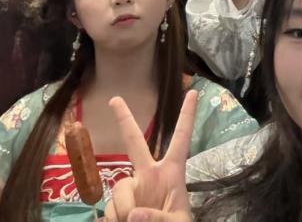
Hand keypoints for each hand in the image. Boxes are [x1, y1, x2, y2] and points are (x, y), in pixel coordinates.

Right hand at [104, 90, 196, 221]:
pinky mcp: (116, 206)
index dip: (187, 117)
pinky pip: (108, 209)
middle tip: (115, 99)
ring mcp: (132, 189)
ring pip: (118, 189)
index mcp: (172, 173)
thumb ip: (158, 217)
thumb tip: (132, 213)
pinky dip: (113, 220)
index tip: (194, 92)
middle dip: (125, 120)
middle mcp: (149, 175)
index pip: (181, 140)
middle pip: (134, 143)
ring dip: (122, 209)